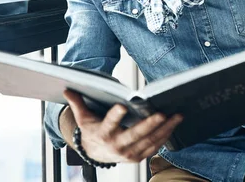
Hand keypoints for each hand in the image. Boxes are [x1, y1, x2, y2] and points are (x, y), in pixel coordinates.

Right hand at [63, 90, 182, 163]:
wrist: (95, 154)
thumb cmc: (93, 132)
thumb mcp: (83, 118)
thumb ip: (78, 103)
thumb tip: (67, 88)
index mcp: (103, 134)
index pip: (109, 124)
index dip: (115, 116)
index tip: (122, 106)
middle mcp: (116, 145)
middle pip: (135, 135)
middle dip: (149, 125)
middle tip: (161, 113)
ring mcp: (129, 153)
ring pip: (149, 141)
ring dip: (165, 129)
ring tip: (177, 116)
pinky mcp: (138, 157)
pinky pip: (154, 147)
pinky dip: (165, 136)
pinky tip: (174, 125)